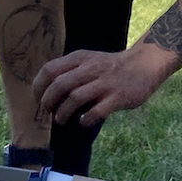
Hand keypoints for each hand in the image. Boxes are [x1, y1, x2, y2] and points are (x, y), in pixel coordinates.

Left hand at [34, 44, 171, 127]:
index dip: (38, 87)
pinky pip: (95, 112)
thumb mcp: (89, 60)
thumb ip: (71, 71)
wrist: (144, 64)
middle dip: (48, 102)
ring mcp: (104, 83)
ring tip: (60, 119)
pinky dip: (85, 120)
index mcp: (80, 58)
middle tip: (47, 112)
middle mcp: (90, 69)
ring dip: (63, 113)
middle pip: (59, 85)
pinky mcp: (117, 98)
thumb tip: (47, 92)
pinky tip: (83, 121)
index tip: (37, 99)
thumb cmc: (111, 66)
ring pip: (74, 99)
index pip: (50, 70)